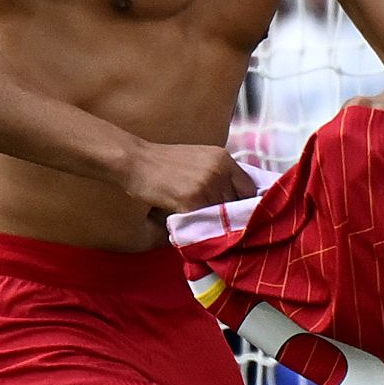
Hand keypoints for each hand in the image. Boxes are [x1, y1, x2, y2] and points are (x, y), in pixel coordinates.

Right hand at [122, 141, 254, 216]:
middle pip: (237, 204)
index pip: (249, 189)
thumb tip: (234, 198)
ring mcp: (205, 186)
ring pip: (221, 215)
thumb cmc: (162, 161)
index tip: (235, 212)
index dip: (243, 203)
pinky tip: (190, 225)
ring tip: (203, 225)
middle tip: (217, 222)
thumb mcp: (199, 158)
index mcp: (223, 159)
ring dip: (213, 223)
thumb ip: (219, 173)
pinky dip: (198, 226)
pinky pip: (202, 221)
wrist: (134, 160)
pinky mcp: (190, 201)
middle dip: (228, 215)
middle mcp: (219, 171)